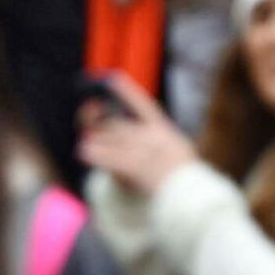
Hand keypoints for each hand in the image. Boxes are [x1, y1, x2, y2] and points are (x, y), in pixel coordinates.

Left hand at [76, 84, 198, 193]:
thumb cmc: (187, 178)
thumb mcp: (181, 152)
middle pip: (118, 127)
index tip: (113, 78)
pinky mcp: (134, 166)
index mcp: (163, 130)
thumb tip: (139, 138)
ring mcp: (142, 150)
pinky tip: (83, 152)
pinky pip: (109, 157)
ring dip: (97, 144)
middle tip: (90, 132)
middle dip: (103, 131)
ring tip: (84, 145)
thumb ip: (161, 143)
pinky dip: (95, 154)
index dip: (127, 92)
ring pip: (111, 141)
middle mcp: (150, 136)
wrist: (191, 195)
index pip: (142, 105)